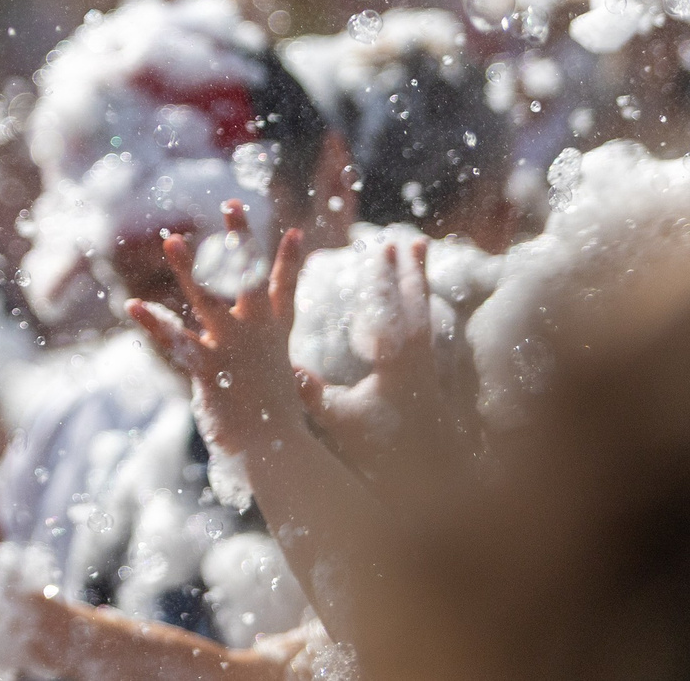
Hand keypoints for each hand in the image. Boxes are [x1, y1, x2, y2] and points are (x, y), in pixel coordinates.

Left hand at [125, 201, 308, 462]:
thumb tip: (292, 374)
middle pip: (249, 276)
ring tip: (172, 238)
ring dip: (188, 267)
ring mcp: (231, 347)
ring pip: (206, 299)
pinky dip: (153, 322)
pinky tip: (132, 305)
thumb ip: (280, 367)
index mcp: (275, 333)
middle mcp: (255, 333)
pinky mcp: (208, 368)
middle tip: (231, 203)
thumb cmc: (276, 417)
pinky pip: (175, 340)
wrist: (276, 451)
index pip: (286, 288)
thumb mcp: (283, 383)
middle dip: (241, 239)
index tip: (295, 232)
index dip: (290, 260)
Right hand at [294, 235, 468, 482]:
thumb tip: (283, 369)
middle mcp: (417, 356)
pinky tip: (414, 290)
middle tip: (399, 240)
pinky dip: (417, 299)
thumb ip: (313, 393)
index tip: (380, 251)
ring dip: (417, 277)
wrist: (431, 475)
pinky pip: (423, 322)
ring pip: (423, 308)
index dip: (383, 279)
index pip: (389, 311)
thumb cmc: (384, 448)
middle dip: (405, 268)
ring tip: (416, 247)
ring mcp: (427, 362)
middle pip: (413, 301)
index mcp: (397, 363)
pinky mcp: (428, 369)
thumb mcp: (343, 420)